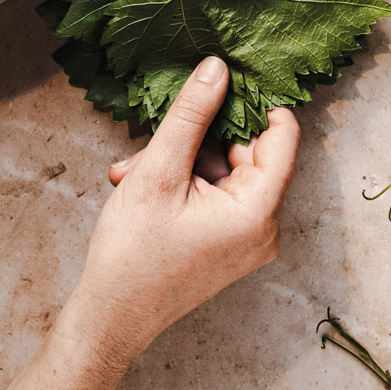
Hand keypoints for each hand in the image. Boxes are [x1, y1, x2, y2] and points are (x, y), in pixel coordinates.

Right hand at [60, 57, 299, 365]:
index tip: (221, 82)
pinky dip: (181, 182)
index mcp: (259, 212)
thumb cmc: (132, 256)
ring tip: (134, 170)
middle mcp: (264, 228)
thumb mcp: (158, 171)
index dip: (255, 102)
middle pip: (247, 151)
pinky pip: (216, 193)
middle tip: (152, 140)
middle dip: (198, 137)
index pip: (282, 134)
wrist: (108, 322)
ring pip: (224, 170)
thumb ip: (192, 114)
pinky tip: (140, 183)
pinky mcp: (228, 243)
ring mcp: (246, 238)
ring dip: (180, 160)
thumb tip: (218, 67)